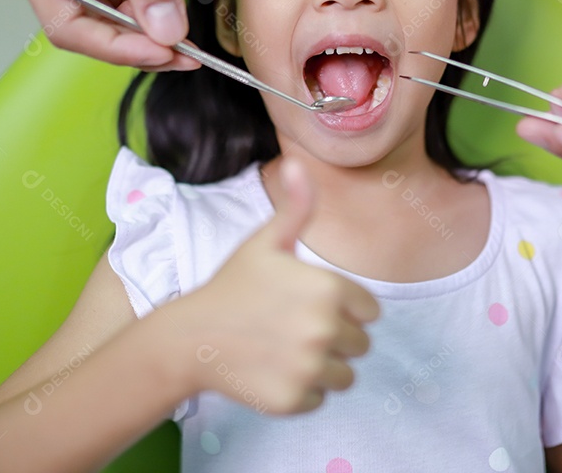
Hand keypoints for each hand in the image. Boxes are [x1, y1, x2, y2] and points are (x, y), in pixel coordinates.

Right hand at [0, 0, 198, 69]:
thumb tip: (166, 32)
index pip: (69, 26)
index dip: (118, 49)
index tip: (166, 54)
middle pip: (86, 28)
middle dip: (136, 43)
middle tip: (187, 54)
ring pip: (105, 17)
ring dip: (145, 29)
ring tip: (187, 37)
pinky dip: (146, 6)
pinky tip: (173, 11)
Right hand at [167, 160, 379, 413]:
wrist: (191, 338)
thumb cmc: (232, 286)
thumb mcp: (265, 243)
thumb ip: (296, 207)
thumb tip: (298, 162)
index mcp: (330, 290)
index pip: (370, 311)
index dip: (343, 307)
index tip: (308, 304)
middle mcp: (326, 330)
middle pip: (360, 344)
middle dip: (334, 337)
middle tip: (292, 327)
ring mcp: (311, 368)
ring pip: (344, 375)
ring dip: (322, 366)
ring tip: (284, 349)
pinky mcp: (296, 399)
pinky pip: (320, 398)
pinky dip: (301, 390)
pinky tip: (272, 370)